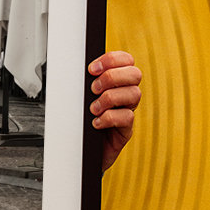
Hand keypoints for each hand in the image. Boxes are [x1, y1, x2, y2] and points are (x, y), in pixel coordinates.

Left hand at [88, 50, 141, 171]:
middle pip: (135, 74)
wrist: (80, 149)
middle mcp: (125, 94)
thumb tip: (74, 67)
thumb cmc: (80, 120)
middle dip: (111, 77)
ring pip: (134, 94)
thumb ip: (84, 81)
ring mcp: (127, 111)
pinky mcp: (126, 130)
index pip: (126, 60)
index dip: (112, 60)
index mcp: (116, 81)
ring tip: (93, 108)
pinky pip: (127, 117)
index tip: (92, 69)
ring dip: (109, 98)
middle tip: (93, 89)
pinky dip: (109, 118)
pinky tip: (96, 122)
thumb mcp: (81, 97)